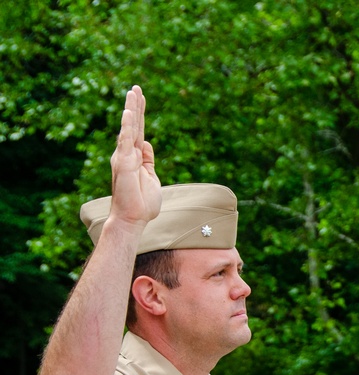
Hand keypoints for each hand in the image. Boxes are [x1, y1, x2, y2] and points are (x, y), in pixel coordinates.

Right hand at [108, 85, 161, 225]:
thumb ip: (148, 160)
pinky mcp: (124, 163)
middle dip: (135, 106)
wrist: (132, 219)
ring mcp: (124, 157)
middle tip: (136, 88)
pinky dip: (128, 126)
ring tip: (132, 92)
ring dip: (131, 110)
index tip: (141, 98)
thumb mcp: (151, 176)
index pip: (139, 131)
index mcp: (135, 157)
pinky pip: (126, 140)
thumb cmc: (142, 203)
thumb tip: (147, 144)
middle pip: (133, 125)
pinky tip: (129, 112)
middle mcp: (127, 154)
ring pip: (129, 129)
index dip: (140, 115)